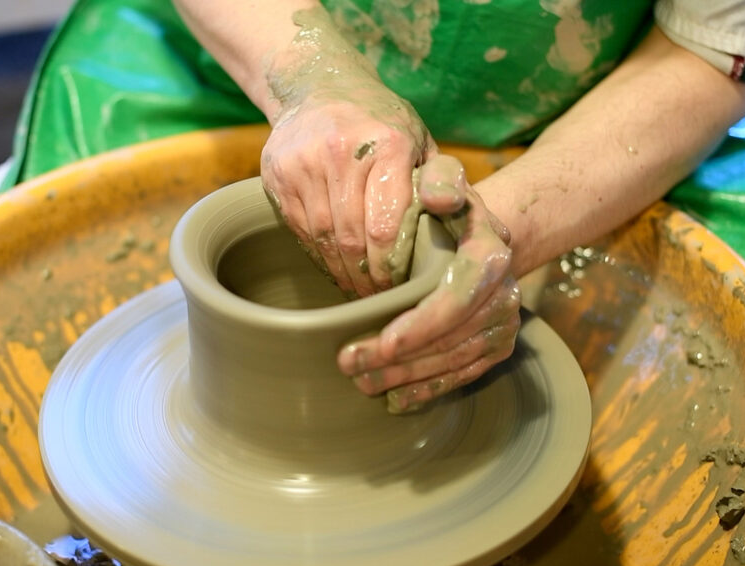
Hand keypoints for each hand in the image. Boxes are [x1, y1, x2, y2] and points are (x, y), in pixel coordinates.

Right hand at [260, 12, 435, 297]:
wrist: (320, 87)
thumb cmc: (383, 126)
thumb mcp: (422, 142)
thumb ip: (444, 182)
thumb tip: (467, 220)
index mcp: (388, 143)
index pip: (386, 225)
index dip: (391, 266)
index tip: (398, 287)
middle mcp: (341, 150)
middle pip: (352, 236)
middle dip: (367, 276)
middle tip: (378, 299)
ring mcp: (303, 161)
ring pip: (322, 237)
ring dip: (341, 272)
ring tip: (357, 291)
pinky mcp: (277, 173)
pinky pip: (299, 228)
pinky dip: (318, 254)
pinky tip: (334, 267)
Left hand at [337, 155, 521, 412]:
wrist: (469, 233)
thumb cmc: (440, 207)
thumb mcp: (439, 180)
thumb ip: (439, 180)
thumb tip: (439, 196)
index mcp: (491, 253)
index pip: (459, 297)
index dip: (423, 324)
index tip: (383, 342)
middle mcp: (506, 292)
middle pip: (453, 337)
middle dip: (402, 358)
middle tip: (350, 365)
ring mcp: (504, 323)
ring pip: (455, 361)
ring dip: (407, 377)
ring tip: (361, 382)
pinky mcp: (497, 346)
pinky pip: (464, 376)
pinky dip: (428, 390)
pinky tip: (394, 400)